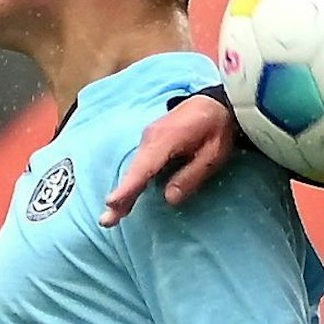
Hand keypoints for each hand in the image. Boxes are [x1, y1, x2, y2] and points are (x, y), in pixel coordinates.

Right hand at [102, 92, 237, 223]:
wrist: (216, 102)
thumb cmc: (217, 128)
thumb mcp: (212, 155)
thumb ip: (191, 176)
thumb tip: (169, 198)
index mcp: (165, 140)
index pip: (143, 168)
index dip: (128, 188)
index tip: (112, 203)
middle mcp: (150, 138)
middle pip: (134, 171)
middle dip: (120, 196)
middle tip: (106, 221)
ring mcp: (149, 137)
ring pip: (135, 168)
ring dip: (125, 191)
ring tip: (113, 215)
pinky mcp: (152, 140)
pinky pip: (140, 163)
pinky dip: (133, 180)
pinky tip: (128, 196)